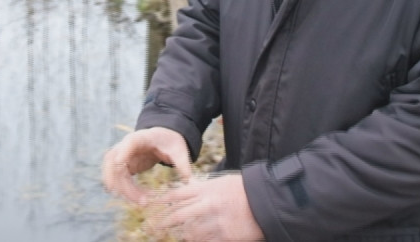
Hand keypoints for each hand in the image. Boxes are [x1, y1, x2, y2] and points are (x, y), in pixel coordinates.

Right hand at [101, 127, 191, 205]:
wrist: (163, 139)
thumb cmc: (170, 142)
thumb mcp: (179, 151)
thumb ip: (183, 163)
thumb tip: (188, 179)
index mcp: (142, 137)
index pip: (130, 142)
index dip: (123, 151)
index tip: (121, 163)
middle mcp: (126, 145)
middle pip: (114, 161)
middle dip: (122, 181)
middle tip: (140, 199)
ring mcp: (121, 155)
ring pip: (112, 172)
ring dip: (123, 189)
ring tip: (142, 203)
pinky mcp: (123, 166)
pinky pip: (117, 179)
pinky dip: (125, 190)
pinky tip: (137, 199)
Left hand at [146, 172, 263, 240]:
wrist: (268, 201)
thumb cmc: (246, 190)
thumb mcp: (223, 182)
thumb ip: (205, 188)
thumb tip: (188, 189)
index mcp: (207, 189)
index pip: (177, 195)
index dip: (162, 201)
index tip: (150, 206)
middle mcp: (208, 204)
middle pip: (178, 215)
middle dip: (162, 222)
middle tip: (151, 228)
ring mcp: (216, 221)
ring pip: (190, 232)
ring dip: (182, 235)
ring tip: (176, 237)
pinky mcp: (226, 236)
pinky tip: (192, 241)